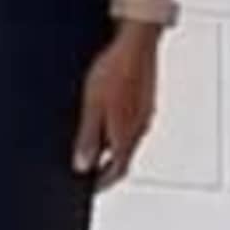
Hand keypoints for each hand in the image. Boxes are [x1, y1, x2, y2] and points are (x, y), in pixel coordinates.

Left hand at [73, 28, 159, 185]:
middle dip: (106, 163)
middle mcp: (140, 127)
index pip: (116, 170)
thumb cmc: (116, 70)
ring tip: (95, 139)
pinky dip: (119, 126)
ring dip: (113, 144)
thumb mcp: (93, 107)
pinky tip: (108, 113)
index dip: (102, 182)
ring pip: (128, 138)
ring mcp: (145, 113)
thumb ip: (89, 138)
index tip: (91, 187)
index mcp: (126, 135)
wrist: (138, 41)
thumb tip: (82, 165)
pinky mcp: (146, 99)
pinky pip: (132, 121)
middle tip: (90, 165)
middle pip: (124, 156)